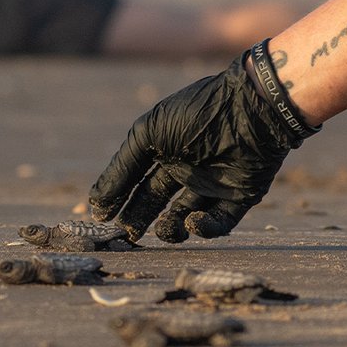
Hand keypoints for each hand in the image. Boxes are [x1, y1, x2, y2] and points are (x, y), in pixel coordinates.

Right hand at [89, 52, 312, 241]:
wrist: (251, 111)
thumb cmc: (195, 115)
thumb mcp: (146, 136)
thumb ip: (120, 169)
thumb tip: (94, 202)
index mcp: (164, 152)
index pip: (136, 184)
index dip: (119, 201)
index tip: (103, 219)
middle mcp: (186, 170)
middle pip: (157, 203)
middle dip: (140, 219)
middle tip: (128, 235)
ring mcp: (213, 185)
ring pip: (185, 217)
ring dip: (170, 229)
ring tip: (164, 228)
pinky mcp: (239, 198)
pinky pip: (219, 222)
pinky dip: (203, 228)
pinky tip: (191, 221)